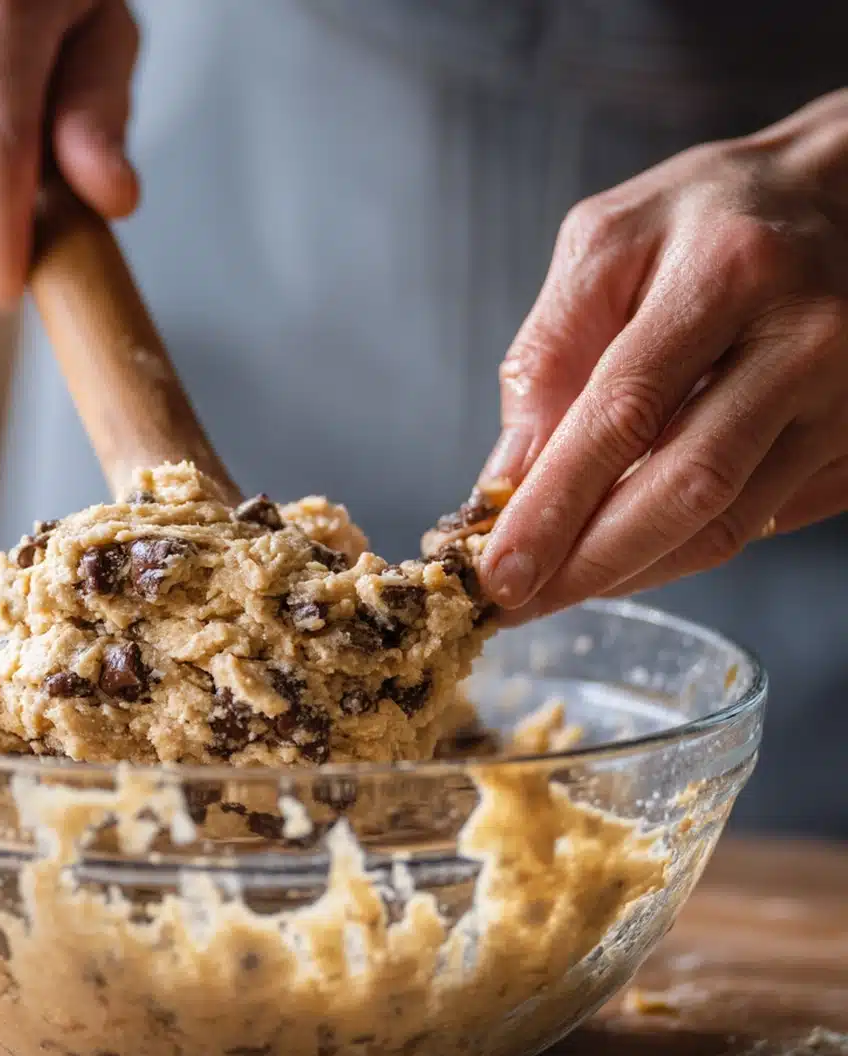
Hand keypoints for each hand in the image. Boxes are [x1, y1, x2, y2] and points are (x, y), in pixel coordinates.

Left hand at [478, 89, 847, 618]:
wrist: (842, 197)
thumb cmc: (708, 218)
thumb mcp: (606, 244)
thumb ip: (549, 353)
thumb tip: (508, 476)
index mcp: (727, 274)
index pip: (623, 415)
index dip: (554, 505)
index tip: (498, 569)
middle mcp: (803, 340)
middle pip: (685, 489)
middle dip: (588, 565)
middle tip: (517, 603)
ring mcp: (846, 399)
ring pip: (726, 527)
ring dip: (629, 573)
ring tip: (558, 586)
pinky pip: (758, 524)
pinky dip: (679, 554)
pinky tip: (626, 554)